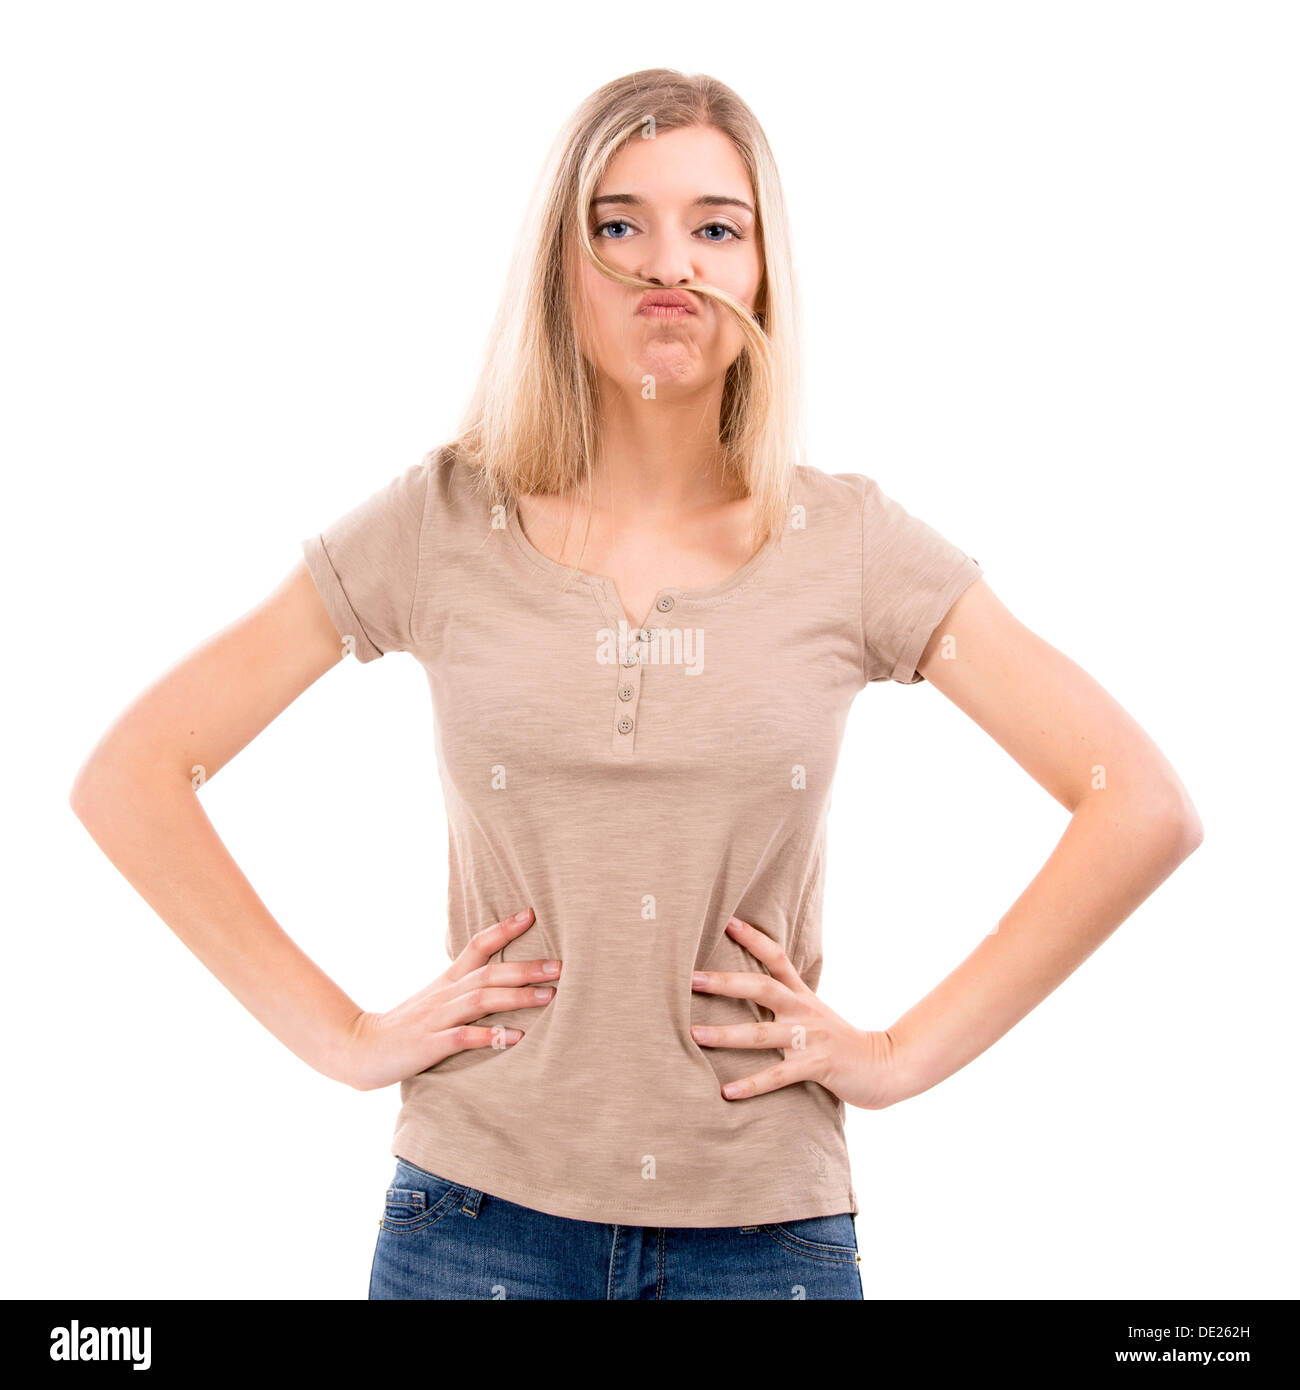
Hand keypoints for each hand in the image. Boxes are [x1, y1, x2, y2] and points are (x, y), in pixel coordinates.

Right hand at [342, 908, 560, 1090]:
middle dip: (526, 968)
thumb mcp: (436, 999)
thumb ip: (465, 987)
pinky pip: (463, 1038)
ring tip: (549, 996)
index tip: (531, 913)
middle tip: (560, 966)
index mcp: (447, 980)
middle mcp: (445, 995)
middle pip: (489, 973)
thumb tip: (503, 977)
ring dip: (517, 997)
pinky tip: (515, 1037)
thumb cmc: (406, 1025)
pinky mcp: (429, 1046)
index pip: (476, 946)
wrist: (360, 1048)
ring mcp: (437, 1019)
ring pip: (480, 1000)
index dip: (503, 929)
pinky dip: (489, 1036)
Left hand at [690, 916, 898, 1109]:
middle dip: (725, 982)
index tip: (727, 922)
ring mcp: (810, 1038)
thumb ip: (786, 1000)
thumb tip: (748, 990)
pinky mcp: (817, 1066)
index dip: (753, 938)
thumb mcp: (813, 1013)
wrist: (884, 1066)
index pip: (777, 958)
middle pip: (762, 988)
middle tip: (691, 978)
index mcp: (801, 995)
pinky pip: (778, 1075)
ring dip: (725, 1035)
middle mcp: (803, 1011)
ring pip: (762, 1034)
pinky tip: (727, 1091)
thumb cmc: (839, 1041)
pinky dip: (752, 1084)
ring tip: (693, 1034)